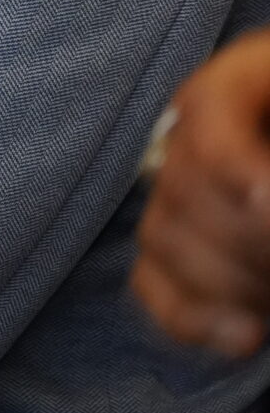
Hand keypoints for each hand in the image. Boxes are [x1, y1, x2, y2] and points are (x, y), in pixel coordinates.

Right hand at [132, 29, 269, 354]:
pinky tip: (250, 335)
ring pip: (161, 235)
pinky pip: (152, 281)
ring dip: (228, 285)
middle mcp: (194, 126)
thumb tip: (259, 205)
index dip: (240, 176)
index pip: (206, 110)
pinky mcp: (179, 239)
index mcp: (238, 76)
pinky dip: (192, 318)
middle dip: (247, 245)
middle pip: (182, 183)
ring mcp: (178, 183)